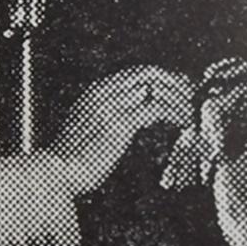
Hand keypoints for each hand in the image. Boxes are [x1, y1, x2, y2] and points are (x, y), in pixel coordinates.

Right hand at [51, 65, 193, 192]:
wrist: (56, 173)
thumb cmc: (72, 157)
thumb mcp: (89, 126)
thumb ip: (109, 113)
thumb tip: (136, 109)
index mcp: (96, 91)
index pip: (137, 73)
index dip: (162, 77)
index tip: (179, 86)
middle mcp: (103, 93)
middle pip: (149, 74)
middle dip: (174, 82)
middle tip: (190, 95)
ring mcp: (111, 106)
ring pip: (156, 89)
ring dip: (178, 98)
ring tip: (189, 110)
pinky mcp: (120, 124)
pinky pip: (155, 109)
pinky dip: (173, 112)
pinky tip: (181, 120)